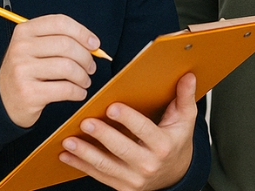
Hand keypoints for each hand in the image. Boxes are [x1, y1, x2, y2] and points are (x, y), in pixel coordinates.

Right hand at [0, 14, 101, 127]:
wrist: (2, 100)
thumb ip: (59, 40)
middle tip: (90, 67)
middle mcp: (21, 48)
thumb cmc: (26, 72)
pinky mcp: (29, 93)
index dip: (82, 32)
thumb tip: (92, 44)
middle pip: (67, 45)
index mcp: (24, 31)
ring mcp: (23, 70)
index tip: (94, 43)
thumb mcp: (34, 48)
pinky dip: (78, 92)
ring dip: (83, 76)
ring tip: (84, 81)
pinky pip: (65, 89)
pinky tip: (78, 93)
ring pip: (68, 67)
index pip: (60, 22)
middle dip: (86, 57)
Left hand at [58, 73, 198, 190]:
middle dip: (102, 136)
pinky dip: (80, 166)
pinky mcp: (122, 187)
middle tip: (85, 121)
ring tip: (68, 141)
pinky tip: (67, 155)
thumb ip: (185, 97)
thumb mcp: (185, 120)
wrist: (175, 175)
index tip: (112, 107)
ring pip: (106, 166)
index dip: (128, 119)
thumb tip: (188, 75)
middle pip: (122, 149)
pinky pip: (99, 176)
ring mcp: (135, 179)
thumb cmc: (176, 141)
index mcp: (164, 145)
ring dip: (85, 154)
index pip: (144, 130)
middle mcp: (149, 164)